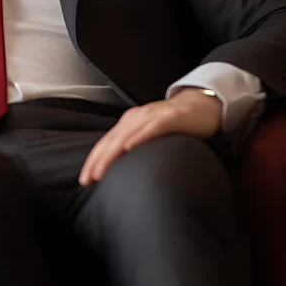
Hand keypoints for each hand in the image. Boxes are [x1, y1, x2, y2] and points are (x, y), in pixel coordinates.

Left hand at [77, 88, 222, 186]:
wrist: (201, 105)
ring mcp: (152, 116)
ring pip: (126, 135)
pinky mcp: (169, 117)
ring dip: (111, 154)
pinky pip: (151, 127)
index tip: (84, 180)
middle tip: (87, 180)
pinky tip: (129, 147)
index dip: (93, 160)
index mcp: (130, 123)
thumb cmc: (175, 125)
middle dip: (97, 161)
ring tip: (100, 171)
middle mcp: (136, 117)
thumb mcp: (151, 135)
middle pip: (111, 140)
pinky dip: (138, 137)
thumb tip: (122, 170)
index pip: (106, 143)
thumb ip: (137, 146)